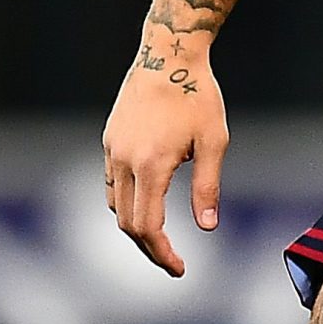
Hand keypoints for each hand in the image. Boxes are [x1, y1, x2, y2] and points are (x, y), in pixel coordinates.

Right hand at [100, 32, 228, 277]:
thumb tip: (208, 227)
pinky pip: (112, 182)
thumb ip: (207, 187)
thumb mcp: (214, 141)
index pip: (148, 227)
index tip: (180, 269)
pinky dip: (126, 201)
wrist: (168, 54)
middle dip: (150, 247)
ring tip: (162, 235)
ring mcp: (111, 150)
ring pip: (115, 205)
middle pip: (127, 223)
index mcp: (151, 166)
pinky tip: (146, 202)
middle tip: (174, 261)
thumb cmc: (199, 95)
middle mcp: (123, 162)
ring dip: (135, 225)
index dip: (162, 254)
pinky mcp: (108, 139)